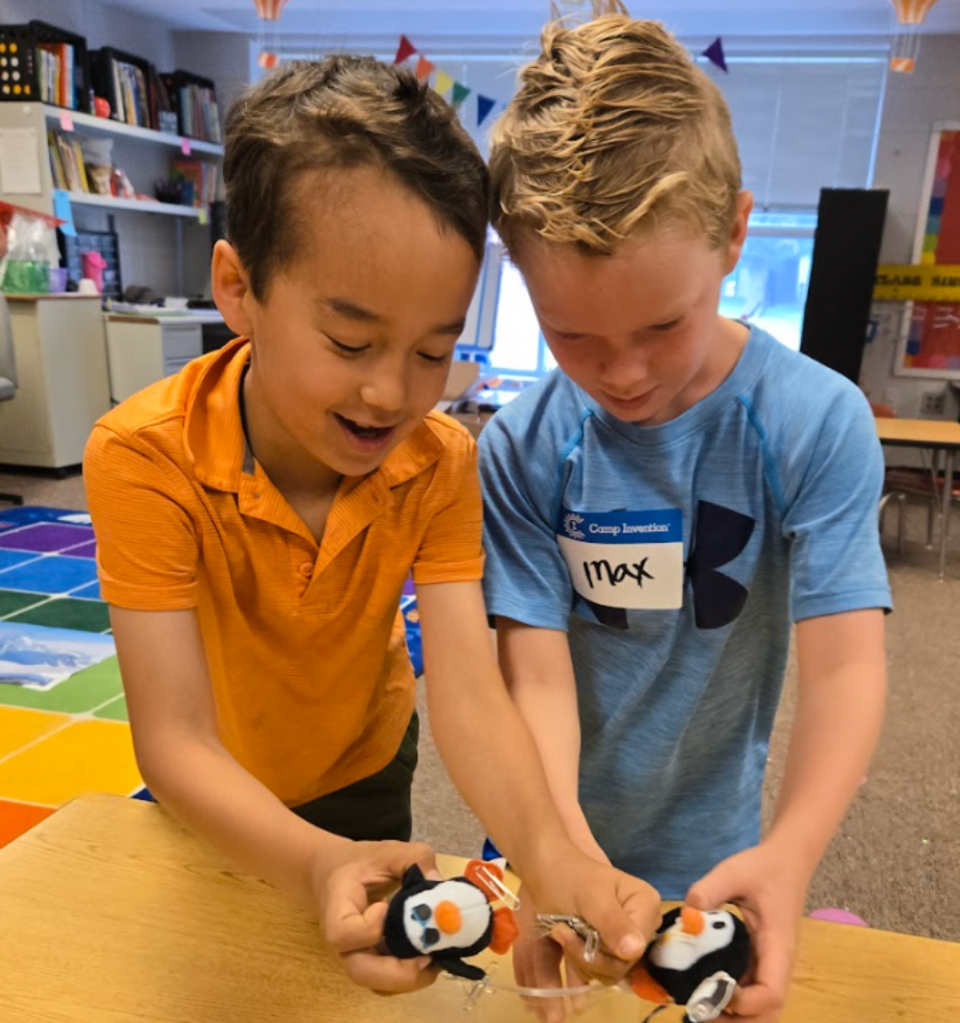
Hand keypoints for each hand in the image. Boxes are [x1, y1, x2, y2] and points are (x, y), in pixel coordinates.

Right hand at [314, 839, 441, 994]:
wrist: (336, 873)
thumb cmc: (361, 862)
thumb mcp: (387, 851)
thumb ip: (415, 860)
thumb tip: (441, 888)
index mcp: (337, 909)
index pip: (342, 934)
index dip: (368, 928)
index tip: (385, 906)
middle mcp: (342, 942)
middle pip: (360, 972)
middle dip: (399, 972)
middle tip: (430, 956)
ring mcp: (356, 955)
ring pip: (377, 984)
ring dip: (409, 978)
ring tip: (437, 957)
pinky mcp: (372, 961)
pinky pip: (388, 980)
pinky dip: (411, 975)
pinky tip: (432, 955)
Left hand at [513, 845, 660, 1021]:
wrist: (548, 870)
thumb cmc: (568, 876)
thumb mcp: (590, 896)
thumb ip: (612, 922)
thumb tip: (634, 951)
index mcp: (647, 904)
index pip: (634, 950)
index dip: (602, 950)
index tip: (573, 931)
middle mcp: (644, 924)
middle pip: (623, 964)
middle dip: (587, 954)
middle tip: (562, 931)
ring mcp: (629, 938)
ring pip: (610, 972)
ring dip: (580, 959)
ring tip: (563, 932)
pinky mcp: (613, 947)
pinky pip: (602, 971)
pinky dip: (581, 962)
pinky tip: (568, 941)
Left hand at [686, 841, 810, 1022]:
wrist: (786, 861)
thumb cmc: (762, 868)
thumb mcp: (732, 872)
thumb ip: (708, 890)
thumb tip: (686, 916)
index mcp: (777, 946)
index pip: (771, 993)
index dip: (745, 1003)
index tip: (714, 989)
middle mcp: (778, 963)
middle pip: (769, 1013)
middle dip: (737, 1021)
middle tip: (699, 1010)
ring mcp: (771, 965)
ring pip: (763, 1009)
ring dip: (736, 1016)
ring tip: (700, 1006)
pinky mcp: (761, 961)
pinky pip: (753, 993)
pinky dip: (734, 1002)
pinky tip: (706, 991)